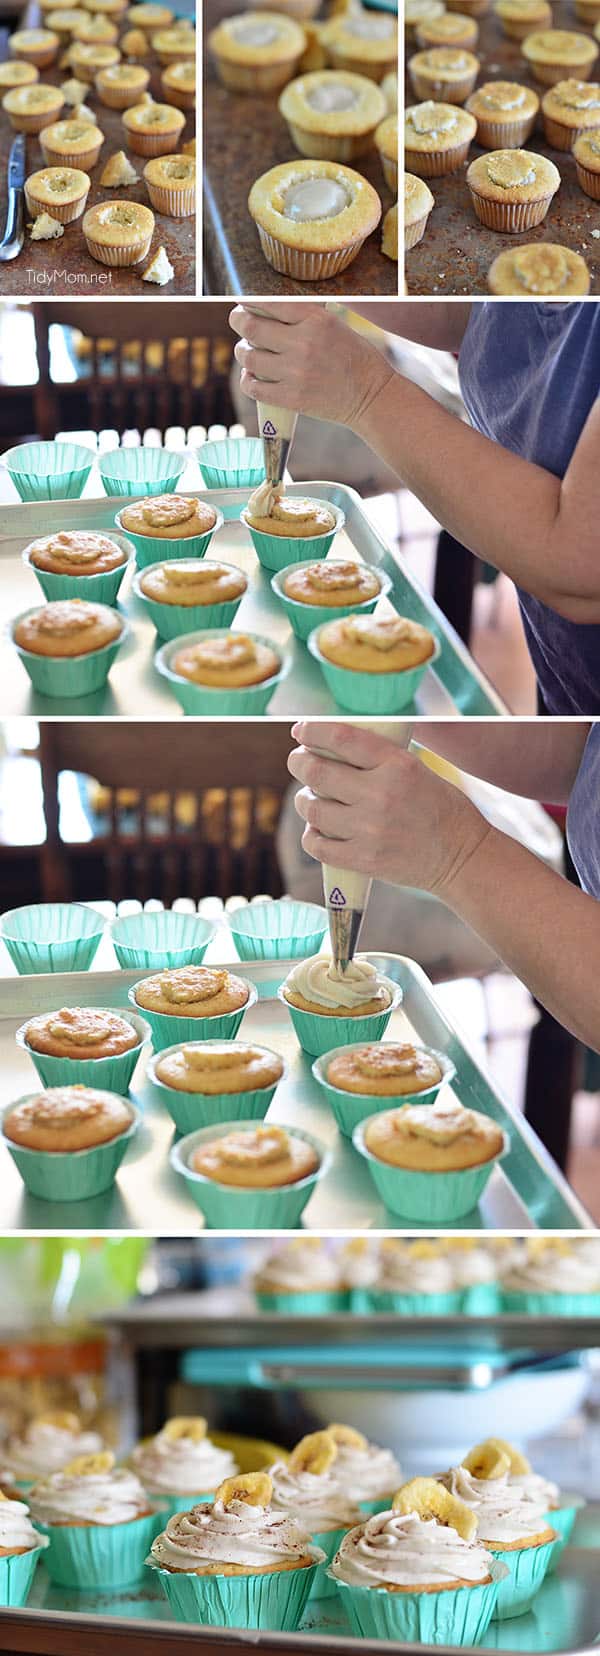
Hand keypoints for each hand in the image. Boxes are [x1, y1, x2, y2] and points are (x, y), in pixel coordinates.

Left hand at [229, 303, 394, 430]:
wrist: (371, 395)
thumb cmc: (353, 358)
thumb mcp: (333, 325)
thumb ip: (302, 317)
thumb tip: (263, 309)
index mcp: (316, 319)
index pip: (269, 302)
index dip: (249, 301)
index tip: (244, 302)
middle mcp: (303, 343)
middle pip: (251, 327)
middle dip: (238, 320)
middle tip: (238, 321)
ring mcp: (296, 372)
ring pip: (249, 357)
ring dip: (242, 352)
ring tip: (247, 352)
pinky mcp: (292, 398)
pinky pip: (253, 387)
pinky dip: (248, 380)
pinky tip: (253, 376)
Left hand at [287, 720, 490, 899]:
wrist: (462, 856)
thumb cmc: (440, 808)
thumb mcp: (416, 769)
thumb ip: (376, 759)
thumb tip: (329, 746)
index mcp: (396, 765)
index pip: (341, 737)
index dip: (312, 730)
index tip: (301, 730)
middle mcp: (380, 795)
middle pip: (316, 771)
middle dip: (299, 762)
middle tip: (299, 762)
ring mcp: (370, 830)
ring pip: (311, 808)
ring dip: (304, 801)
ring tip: (311, 799)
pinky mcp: (364, 859)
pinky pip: (316, 845)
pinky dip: (311, 835)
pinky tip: (320, 831)